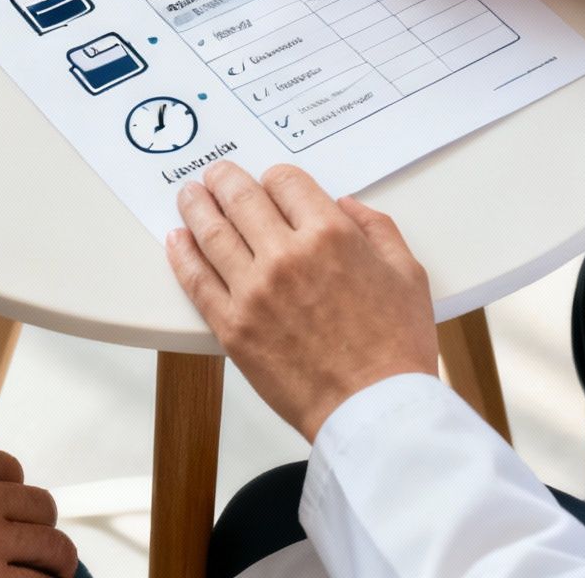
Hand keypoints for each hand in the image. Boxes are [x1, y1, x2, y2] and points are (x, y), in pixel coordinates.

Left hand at [166, 162, 437, 441]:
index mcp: (330, 235)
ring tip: (189, 196)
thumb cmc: (395, 348)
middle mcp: (286, 256)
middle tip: (216, 175)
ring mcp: (254, 291)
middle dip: (225, 180)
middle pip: (241, 199)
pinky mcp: (232, 327)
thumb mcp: (407, 273)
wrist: (373, 410)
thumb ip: (376, 229)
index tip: (270, 183)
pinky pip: (197, 281)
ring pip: (212, 233)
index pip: (286, 182)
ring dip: (196, 207)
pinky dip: (182, 255)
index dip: (275, 178)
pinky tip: (177, 241)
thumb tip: (347, 206)